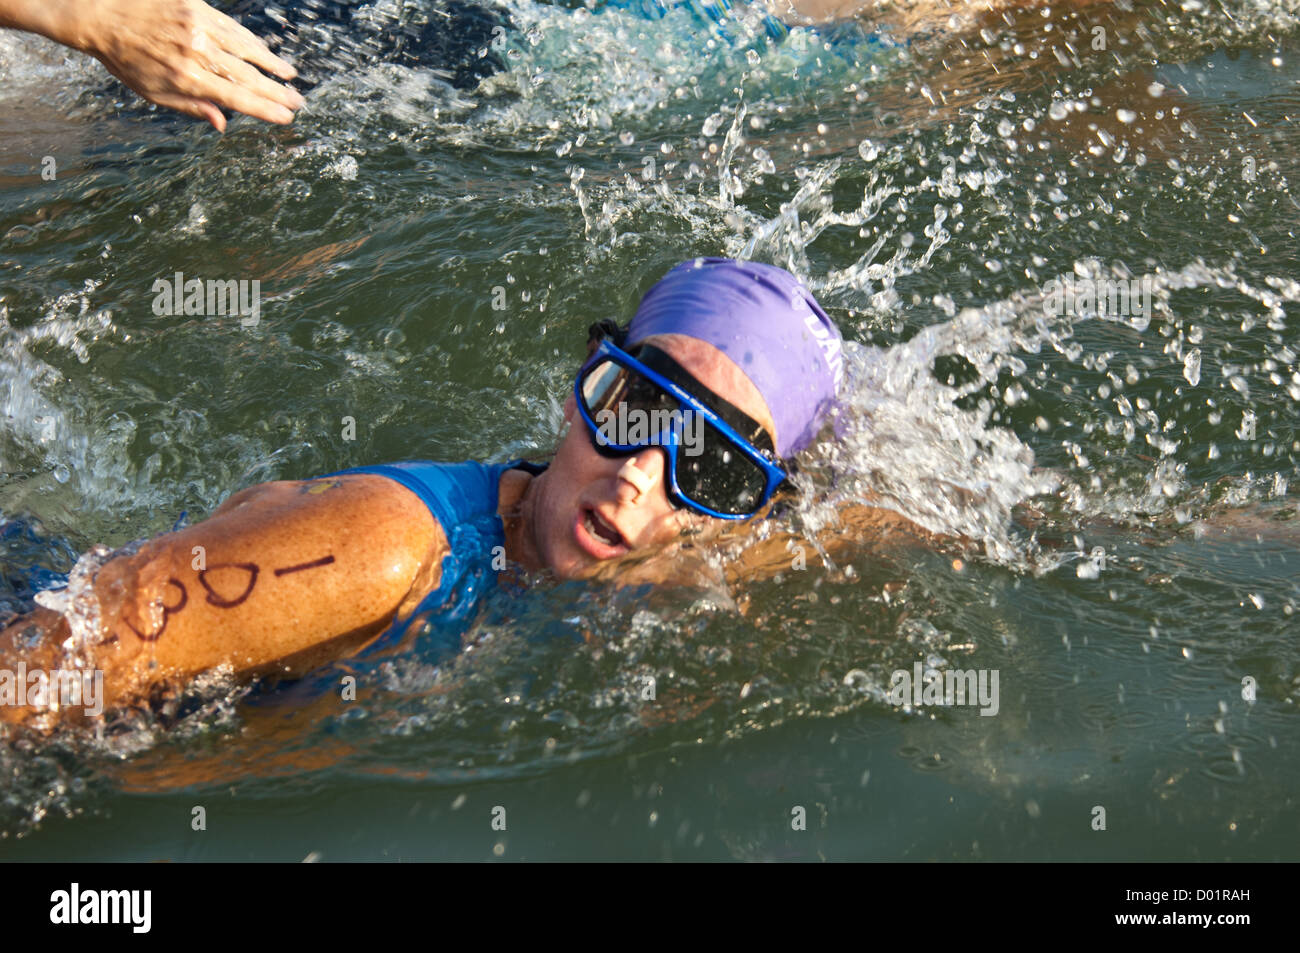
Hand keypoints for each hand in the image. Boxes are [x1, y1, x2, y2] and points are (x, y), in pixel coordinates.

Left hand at [39, 0, 304, 131]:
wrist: (99, 13)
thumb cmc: (124, 58)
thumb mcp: (153, 92)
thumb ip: (191, 107)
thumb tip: (222, 125)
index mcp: (186, 79)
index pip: (236, 98)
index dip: (265, 110)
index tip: (286, 118)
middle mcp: (196, 53)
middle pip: (248, 76)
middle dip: (277, 92)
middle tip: (298, 102)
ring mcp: (198, 27)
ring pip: (246, 49)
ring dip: (272, 64)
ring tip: (290, 76)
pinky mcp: (196, 7)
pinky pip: (232, 27)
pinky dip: (252, 41)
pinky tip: (265, 51)